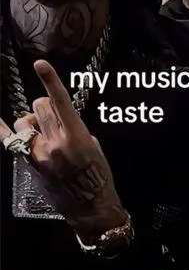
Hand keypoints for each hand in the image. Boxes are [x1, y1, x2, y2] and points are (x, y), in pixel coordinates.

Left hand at [0, 60, 124, 238]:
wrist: (90, 205)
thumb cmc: (98, 176)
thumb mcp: (94, 147)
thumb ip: (75, 129)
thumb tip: (60, 119)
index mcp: (76, 137)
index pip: (60, 102)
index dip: (50, 81)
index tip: (40, 64)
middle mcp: (54, 142)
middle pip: (39, 107)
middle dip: (44, 107)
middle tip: (52, 118)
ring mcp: (38, 153)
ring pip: (24, 120)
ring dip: (32, 121)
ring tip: (43, 134)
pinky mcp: (28, 163)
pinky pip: (10, 139)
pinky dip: (4, 128)